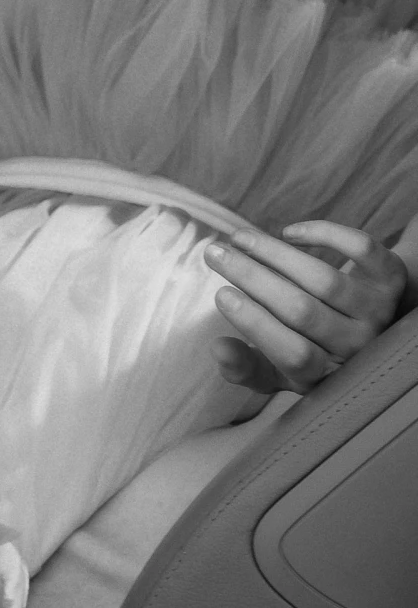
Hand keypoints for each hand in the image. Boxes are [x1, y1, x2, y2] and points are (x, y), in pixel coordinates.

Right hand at [207, 221, 409, 395]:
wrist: (378, 324)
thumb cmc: (315, 347)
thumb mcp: (281, 370)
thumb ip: (248, 367)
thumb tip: (218, 348)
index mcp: (326, 374)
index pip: (292, 354)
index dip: (255, 324)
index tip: (221, 294)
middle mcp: (357, 346)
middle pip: (302, 311)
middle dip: (252, 277)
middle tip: (215, 254)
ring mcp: (379, 311)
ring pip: (324, 279)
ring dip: (275, 252)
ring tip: (239, 237)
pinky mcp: (392, 278)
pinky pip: (360, 248)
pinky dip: (323, 234)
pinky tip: (290, 233)